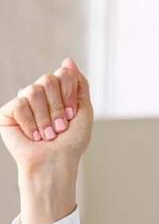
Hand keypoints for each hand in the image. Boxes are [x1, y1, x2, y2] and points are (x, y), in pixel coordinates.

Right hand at [1, 57, 92, 174]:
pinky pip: (19, 104)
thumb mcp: (84, 111)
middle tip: (61, 126)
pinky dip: (31, 123)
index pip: (63, 74)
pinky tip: (34, 136)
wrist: (55, 163)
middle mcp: (39, 95)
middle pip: (48, 79)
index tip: (73, 115)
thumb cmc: (71, 142)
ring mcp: (23, 102)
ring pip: (33, 91)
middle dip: (58, 106)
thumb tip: (68, 60)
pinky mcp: (8, 112)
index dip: (69, 94)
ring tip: (48, 135)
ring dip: (46, 117)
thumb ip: (79, 85)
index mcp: (57, 93)